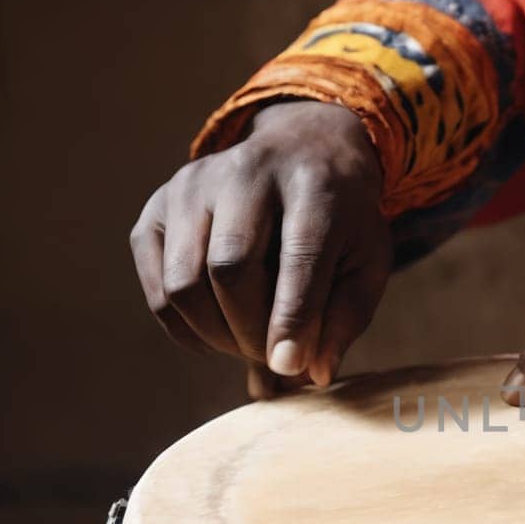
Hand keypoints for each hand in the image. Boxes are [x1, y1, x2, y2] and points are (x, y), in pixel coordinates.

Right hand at [129, 100, 391, 386]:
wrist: (302, 148)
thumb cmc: (341, 217)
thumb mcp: (367, 259)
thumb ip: (346, 317)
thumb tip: (311, 374)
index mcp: (313, 183)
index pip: (297, 257)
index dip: (291, 318)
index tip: (290, 367)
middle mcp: (246, 171)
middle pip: (229, 268)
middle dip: (250, 332)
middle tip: (273, 356)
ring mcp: (192, 185)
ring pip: (184, 282)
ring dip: (215, 335)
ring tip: (248, 343)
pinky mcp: (158, 206)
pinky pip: (157, 287)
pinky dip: (185, 327)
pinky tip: (218, 330)